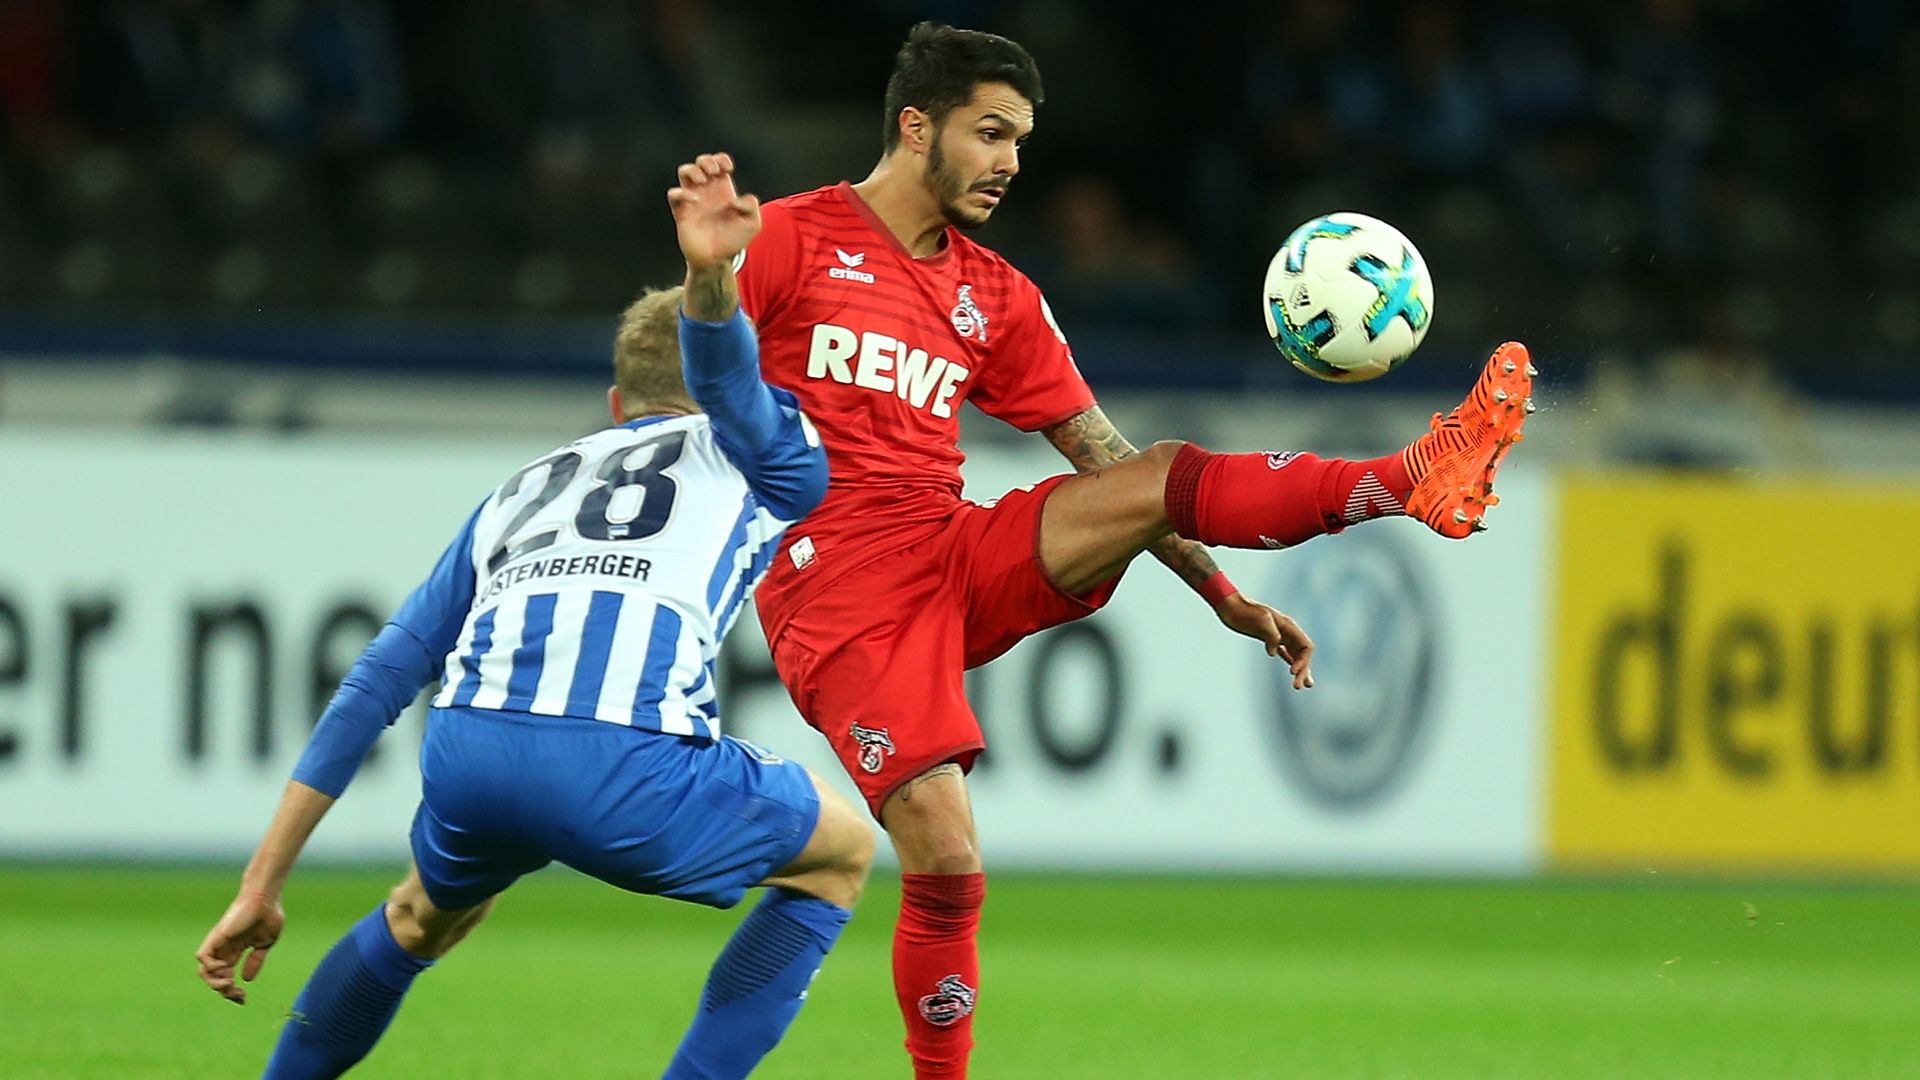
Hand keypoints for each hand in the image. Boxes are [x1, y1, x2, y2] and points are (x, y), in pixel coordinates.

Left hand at [196, 889, 284, 1004]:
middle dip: (224, 992)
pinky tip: (226, 968)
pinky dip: (211, 967)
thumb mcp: (265, 944)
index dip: (232, 992)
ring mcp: (219, 944)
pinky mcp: (216, 937)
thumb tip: (247, 980)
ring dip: (215, 983)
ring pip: (204, 971)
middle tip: (238, 995)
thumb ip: (255, 961)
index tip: (244, 999)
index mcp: (235, 952)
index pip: (226, 977)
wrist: (266, 899)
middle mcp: (224, 950)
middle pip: (213, 979)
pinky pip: (202, 957)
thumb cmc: (268, 915)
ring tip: (230, 983)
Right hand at [669, 152, 760, 271]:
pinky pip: (674, 193)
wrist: (716, 259)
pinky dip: (682, 193)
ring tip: (702, 182)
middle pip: (701, 161)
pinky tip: (694, 201)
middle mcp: (707, 191)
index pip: (719, 163)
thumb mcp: (753, 224)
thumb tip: (734, 200)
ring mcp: (693, 199)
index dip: (722, 159)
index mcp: (723, 189)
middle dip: (706, 160)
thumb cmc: (734, 240)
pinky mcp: (681, 211)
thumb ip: (751, 206)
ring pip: (684, 171)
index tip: (727, 169)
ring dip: (692, 170)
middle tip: (713, 172)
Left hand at [1216, 594, 1314, 688]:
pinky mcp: (1269, 639)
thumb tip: (1274, 652)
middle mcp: (1287, 631)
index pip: (1306, 647)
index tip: (1292, 672)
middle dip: (1302, 671)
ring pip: (1295, 655)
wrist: (1230, 607)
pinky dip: (1290, 662)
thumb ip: (1271, 635)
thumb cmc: (1245, 611)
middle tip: (1297, 687)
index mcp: (1289, 626)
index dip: (1304, 661)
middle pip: (1302, 654)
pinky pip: (1285, 652)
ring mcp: (1279, 635)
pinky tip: (1292, 671)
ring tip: (1300, 687)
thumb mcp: (1260, 621)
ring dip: (1299, 670)